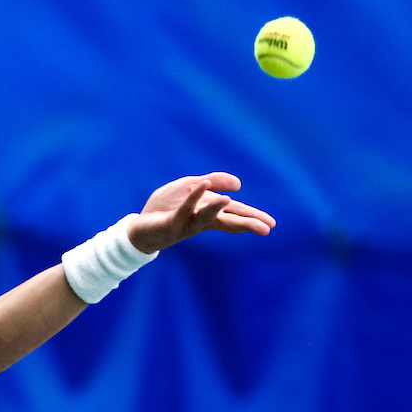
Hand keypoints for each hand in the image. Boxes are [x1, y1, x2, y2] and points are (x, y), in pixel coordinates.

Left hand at [126, 172, 275, 254]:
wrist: (141, 225)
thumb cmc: (166, 207)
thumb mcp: (190, 187)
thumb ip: (213, 182)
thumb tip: (238, 184)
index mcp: (209, 211)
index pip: (234, 214)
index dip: (252, 218)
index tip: (270, 225)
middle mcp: (201, 219)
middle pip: (227, 220)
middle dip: (246, 223)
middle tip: (266, 229)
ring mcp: (187, 222)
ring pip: (206, 216)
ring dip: (217, 207)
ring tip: (230, 201)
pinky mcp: (172, 222)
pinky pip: (184, 208)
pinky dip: (193, 198)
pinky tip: (203, 186)